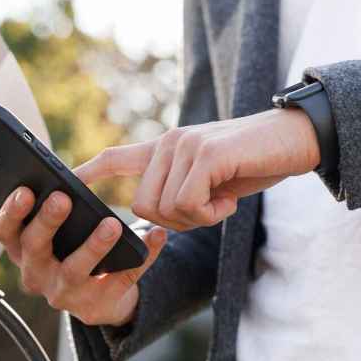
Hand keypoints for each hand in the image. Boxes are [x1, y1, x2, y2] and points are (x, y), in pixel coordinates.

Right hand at [0, 187, 166, 326]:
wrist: (99, 298)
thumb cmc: (72, 250)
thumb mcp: (55, 233)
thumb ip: (54, 208)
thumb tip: (66, 177)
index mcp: (23, 250)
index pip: (5, 231)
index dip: (11, 212)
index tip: (25, 190)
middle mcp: (37, 274)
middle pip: (35, 248)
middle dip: (47, 222)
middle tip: (63, 198)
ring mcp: (65, 293)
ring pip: (75, 271)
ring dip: (93, 246)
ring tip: (112, 224)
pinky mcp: (96, 305)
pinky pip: (121, 279)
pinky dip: (142, 258)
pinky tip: (156, 236)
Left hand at [75, 108, 319, 230]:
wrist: (296, 138)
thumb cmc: (254, 163)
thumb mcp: (210, 181)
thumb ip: (180, 191)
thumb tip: (156, 219)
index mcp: (165, 149)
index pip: (115, 158)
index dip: (88, 173)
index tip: (63, 185)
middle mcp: (168, 143)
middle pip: (144, 206)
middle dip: (174, 222)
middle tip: (208, 210)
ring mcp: (184, 145)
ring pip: (166, 209)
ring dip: (196, 218)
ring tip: (222, 199)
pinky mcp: (204, 154)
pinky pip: (189, 203)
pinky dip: (210, 214)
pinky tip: (229, 200)